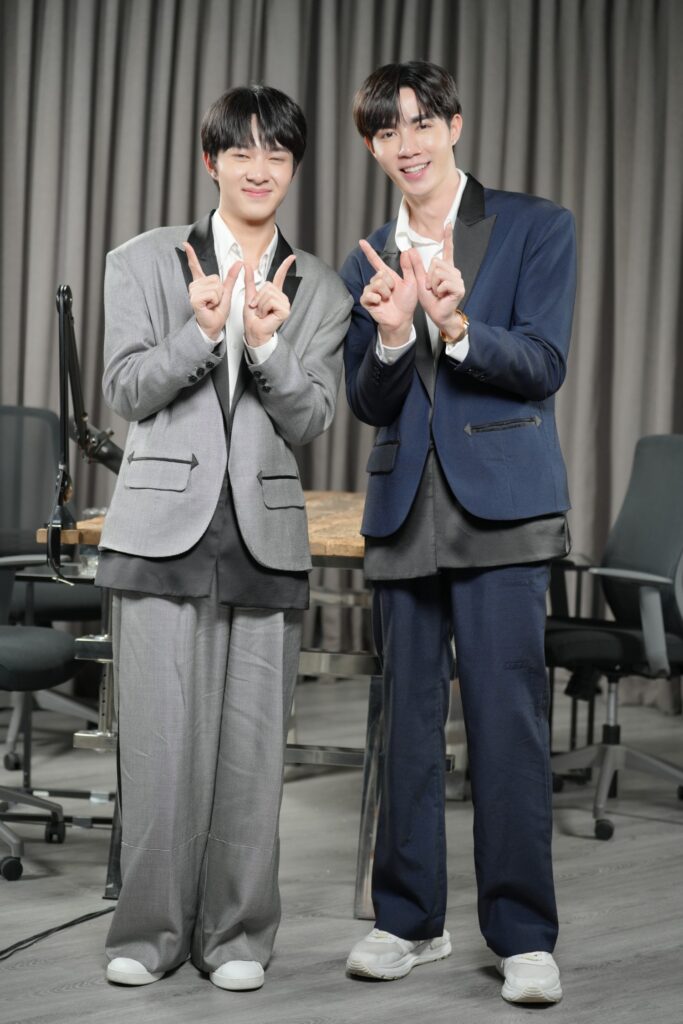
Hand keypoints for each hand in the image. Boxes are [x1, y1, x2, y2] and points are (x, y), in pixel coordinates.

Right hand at [184, 242, 242, 340]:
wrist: (213, 326)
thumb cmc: (217, 312)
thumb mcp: (227, 292)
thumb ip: (231, 277)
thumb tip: (239, 262)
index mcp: (202, 283)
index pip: (195, 266)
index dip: (191, 255)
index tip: (185, 244)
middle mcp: (196, 286)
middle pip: (215, 279)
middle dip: (220, 292)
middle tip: (214, 302)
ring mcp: (193, 292)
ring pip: (214, 287)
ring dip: (218, 298)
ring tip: (211, 305)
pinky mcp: (194, 299)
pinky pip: (212, 294)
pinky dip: (214, 301)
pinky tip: (208, 306)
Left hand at [243, 254, 296, 346]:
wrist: (254, 331)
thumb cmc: (252, 318)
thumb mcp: (249, 296)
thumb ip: (249, 281)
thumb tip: (247, 266)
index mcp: (274, 293)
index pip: (280, 276)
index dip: (285, 266)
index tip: (292, 257)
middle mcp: (281, 297)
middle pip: (268, 285)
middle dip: (258, 297)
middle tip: (257, 309)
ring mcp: (285, 303)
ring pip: (268, 293)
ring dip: (260, 304)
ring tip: (261, 313)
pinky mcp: (285, 310)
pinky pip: (271, 301)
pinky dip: (264, 308)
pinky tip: (265, 315)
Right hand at [358, 239, 417, 346]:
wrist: (402, 319)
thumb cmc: (407, 302)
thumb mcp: (411, 282)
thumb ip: (408, 267)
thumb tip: (406, 251)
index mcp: (387, 276)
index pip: (376, 261)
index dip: (369, 251)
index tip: (361, 242)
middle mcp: (377, 282)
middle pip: (380, 274)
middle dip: (389, 283)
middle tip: (393, 293)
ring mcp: (371, 291)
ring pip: (376, 283)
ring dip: (385, 292)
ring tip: (388, 299)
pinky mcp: (366, 301)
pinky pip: (368, 294)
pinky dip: (377, 298)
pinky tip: (381, 302)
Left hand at [405, 222, 465, 338]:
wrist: (438, 314)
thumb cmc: (431, 300)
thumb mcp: (420, 280)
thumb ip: (416, 265)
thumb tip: (410, 249)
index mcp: (445, 269)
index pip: (447, 249)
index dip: (448, 236)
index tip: (448, 223)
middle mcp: (453, 271)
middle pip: (436, 262)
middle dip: (429, 276)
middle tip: (432, 288)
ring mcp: (458, 279)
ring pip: (439, 272)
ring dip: (433, 284)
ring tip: (437, 292)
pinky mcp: (459, 287)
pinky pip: (443, 282)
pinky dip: (438, 290)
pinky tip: (442, 296)